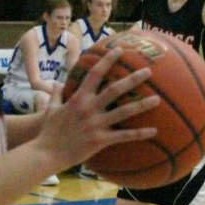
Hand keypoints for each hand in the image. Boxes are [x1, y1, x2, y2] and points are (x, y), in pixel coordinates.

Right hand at [35, 49, 159, 168]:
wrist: (47, 153)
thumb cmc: (49, 132)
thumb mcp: (51, 109)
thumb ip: (55, 94)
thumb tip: (56, 83)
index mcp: (78, 98)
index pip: (95, 74)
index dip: (108, 60)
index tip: (119, 50)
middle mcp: (89, 108)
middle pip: (115, 90)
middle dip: (132, 79)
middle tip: (149, 71)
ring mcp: (96, 124)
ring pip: (124, 112)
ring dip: (142, 105)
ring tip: (157, 99)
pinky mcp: (100, 140)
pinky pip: (124, 136)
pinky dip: (140, 134)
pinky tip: (154, 131)